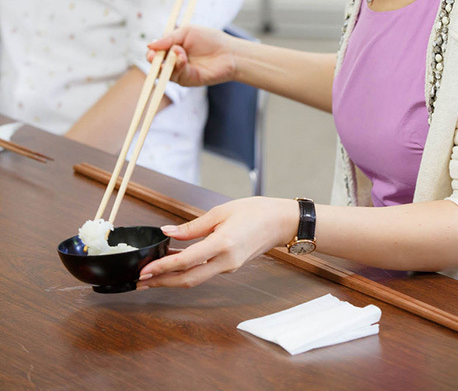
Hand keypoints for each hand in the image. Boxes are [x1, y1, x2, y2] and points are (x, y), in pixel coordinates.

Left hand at [137, 197, 298, 288]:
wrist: (280, 222)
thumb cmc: (254, 211)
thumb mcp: (220, 211)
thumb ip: (192, 226)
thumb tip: (167, 232)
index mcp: (223, 244)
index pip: (186, 262)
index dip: (162, 268)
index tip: (144, 271)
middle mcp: (226, 261)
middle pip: (188, 280)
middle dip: (162, 283)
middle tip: (140, 282)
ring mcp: (229, 267)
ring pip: (195, 279)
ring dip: (172, 279)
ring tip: (151, 276)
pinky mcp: (230, 266)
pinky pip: (204, 273)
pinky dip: (186, 272)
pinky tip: (174, 266)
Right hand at [147, 26, 236, 86]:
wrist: (229, 52)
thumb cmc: (210, 39)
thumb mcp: (187, 32)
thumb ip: (169, 38)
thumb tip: (149, 45)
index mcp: (173, 49)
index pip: (156, 53)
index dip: (151, 53)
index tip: (150, 50)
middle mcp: (174, 62)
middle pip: (156, 66)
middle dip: (153, 61)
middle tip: (154, 56)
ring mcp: (181, 72)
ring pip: (165, 73)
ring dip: (169, 61)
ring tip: (179, 51)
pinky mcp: (188, 80)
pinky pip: (177, 76)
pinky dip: (178, 66)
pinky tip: (183, 58)